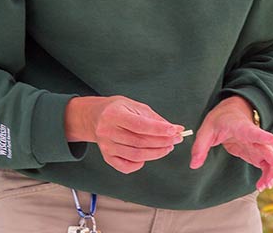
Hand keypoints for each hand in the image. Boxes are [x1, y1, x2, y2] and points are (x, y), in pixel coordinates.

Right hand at [65, 95, 183, 173]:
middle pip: (139, 142)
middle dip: (162, 142)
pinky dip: (139, 164)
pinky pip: (125, 166)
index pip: (140, 125)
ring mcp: (106, 146)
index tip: (175, 131)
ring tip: (168, 148)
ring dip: (155, 153)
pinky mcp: (106, 157)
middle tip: (176, 140)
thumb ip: (156, 119)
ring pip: (135, 155)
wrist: (96, 117)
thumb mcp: (136, 106)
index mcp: (114, 114)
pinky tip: (148, 156)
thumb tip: (177, 129)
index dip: (159, 130)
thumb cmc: (119, 109)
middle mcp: (107, 131)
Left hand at [189, 96, 272, 189]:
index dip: (264, 136)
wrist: (232, 110)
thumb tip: (194, 165)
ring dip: (272, 172)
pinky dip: (268, 174)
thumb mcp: (206, 129)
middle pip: (269, 149)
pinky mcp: (257, 153)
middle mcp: (254, 137)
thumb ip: (200, 147)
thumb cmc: (221, 118)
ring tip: (264, 186)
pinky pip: (268, 164)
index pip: (254, 131)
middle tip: (268, 182)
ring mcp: (258, 145)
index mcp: (241, 128)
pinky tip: (262, 184)